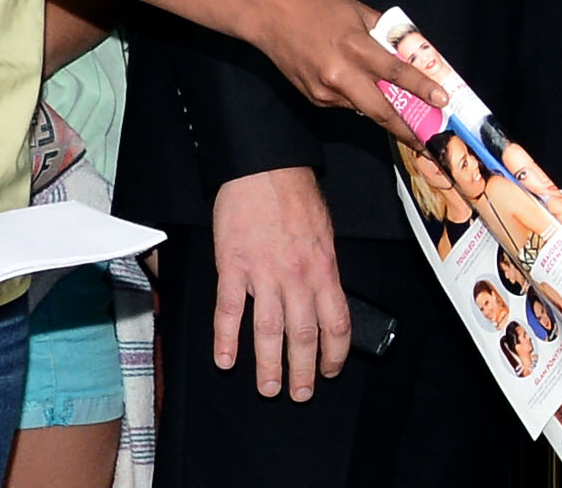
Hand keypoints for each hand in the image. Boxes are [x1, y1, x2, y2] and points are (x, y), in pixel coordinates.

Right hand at [213, 167, 350, 400]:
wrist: (263, 167)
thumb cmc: (295, 195)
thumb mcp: (325, 232)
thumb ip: (323, 269)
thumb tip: (326, 300)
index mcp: (324, 267)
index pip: (337, 322)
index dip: (335, 353)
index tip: (331, 370)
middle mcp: (297, 276)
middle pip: (304, 335)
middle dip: (303, 370)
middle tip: (299, 393)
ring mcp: (263, 274)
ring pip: (269, 331)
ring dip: (268, 366)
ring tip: (268, 388)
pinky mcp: (233, 267)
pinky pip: (229, 311)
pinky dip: (226, 340)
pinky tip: (224, 360)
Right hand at [246, 0, 445, 143]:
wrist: (271, 18)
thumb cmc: (318, 8)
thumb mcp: (358, 12)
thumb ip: (385, 33)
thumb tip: (409, 50)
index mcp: (355, 47)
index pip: (396, 73)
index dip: (422, 88)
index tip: (442, 100)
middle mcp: (340, 74)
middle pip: (381, 110)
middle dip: (406, 129)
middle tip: (427, 140)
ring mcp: (325, 91)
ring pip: (364, 110)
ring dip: (386, 116)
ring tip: (408, 122)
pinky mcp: (314, 99)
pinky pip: (346, 104)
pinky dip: (359, 100)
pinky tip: (362, 90)